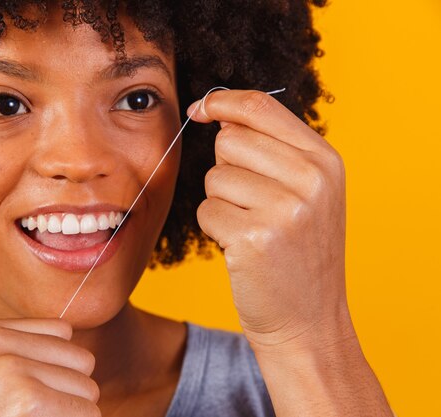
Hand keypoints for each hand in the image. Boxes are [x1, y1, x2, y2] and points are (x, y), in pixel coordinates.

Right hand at [0, 318, 99, 416]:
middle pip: (80, 358)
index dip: (58, 365)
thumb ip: (18, 349)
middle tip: (40, 409)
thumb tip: (78, 348)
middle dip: (70, 387)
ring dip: (73, 409)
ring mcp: (10, 369)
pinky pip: (86, 411)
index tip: (34, 386)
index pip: (62, 331)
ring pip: (87, 387)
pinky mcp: (28, 401)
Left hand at [190, 90, 351, 351]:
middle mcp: (311, 180)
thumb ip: (270, 148)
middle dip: (226, 169)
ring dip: (221, 203)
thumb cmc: (298, 253)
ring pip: (214, 177)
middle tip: (251, 204)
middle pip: (230, 140)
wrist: (308, 320)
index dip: (222, 101)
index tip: (201, 108)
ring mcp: (285, 210)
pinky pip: (207, 211)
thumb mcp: (305, 192)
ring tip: (251, 228)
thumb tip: (218, 109)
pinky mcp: (254, 239)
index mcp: (324, 160)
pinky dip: (214, 229)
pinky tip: (241, 248)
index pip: (261, 107)